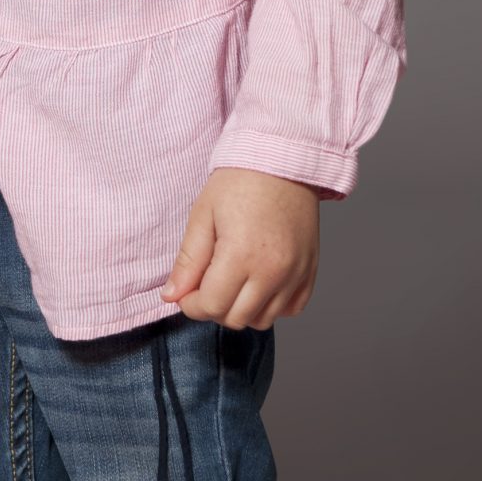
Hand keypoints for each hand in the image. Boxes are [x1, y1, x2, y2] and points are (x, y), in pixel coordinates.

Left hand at [161, 166, 322, 327]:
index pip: (211, 306)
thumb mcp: (203, 216)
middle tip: (208, 283)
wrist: (283, 160)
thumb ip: (188, 261)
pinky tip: (259, 283)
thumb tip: (171, 296)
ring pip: (263, 320)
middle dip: (214, 308)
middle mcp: (273, 271)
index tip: (187, 290)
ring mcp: (296, 273)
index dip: (191, 304)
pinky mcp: (310, 271)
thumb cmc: (240, 181)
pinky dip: (272, 305)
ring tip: (234, 281)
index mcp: (242, 255)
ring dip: (242, 309)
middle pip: (236, 319)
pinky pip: (291, 309)